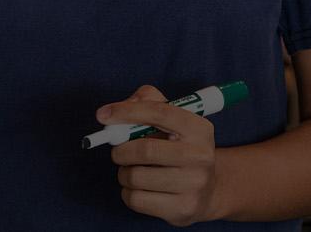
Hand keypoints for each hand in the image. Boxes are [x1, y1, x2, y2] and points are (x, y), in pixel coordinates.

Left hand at [98, 84, 219, 226]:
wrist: (207, 190)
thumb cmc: (181, 149)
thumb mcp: (174, 121)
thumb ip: (147, 102)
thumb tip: (116, 110)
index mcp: (200, 129)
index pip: (160, 113)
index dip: (128, 112)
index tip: (103, 115)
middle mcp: (200, 156)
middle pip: (145, 149)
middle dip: (121, 150)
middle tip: (118, 151)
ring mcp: (193, 184)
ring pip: (135, 176)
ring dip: (124, 173)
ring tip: (133, 171)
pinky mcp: (181, 208)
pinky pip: (136, 199)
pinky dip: (128, 192)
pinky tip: (140, 188)